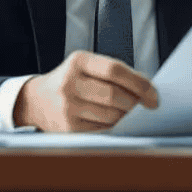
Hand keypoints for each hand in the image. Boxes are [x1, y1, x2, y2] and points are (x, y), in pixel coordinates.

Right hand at [13, 50, 159, 132]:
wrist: (37, 100)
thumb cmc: (70, 81)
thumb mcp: (86, 66)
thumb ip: (113, 73)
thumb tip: (147, 89)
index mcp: (78, 61)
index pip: (116, 70)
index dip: (140, 83)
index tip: (154, 95)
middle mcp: (70, 83)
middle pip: (115, 96)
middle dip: (135, 103)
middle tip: (144, 106)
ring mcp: (68, 106)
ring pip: (111, 115)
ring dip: (126, 117)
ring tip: (127, 113)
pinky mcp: (68, 127)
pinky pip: (102, 130)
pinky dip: (114, 127)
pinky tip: (114, 122)